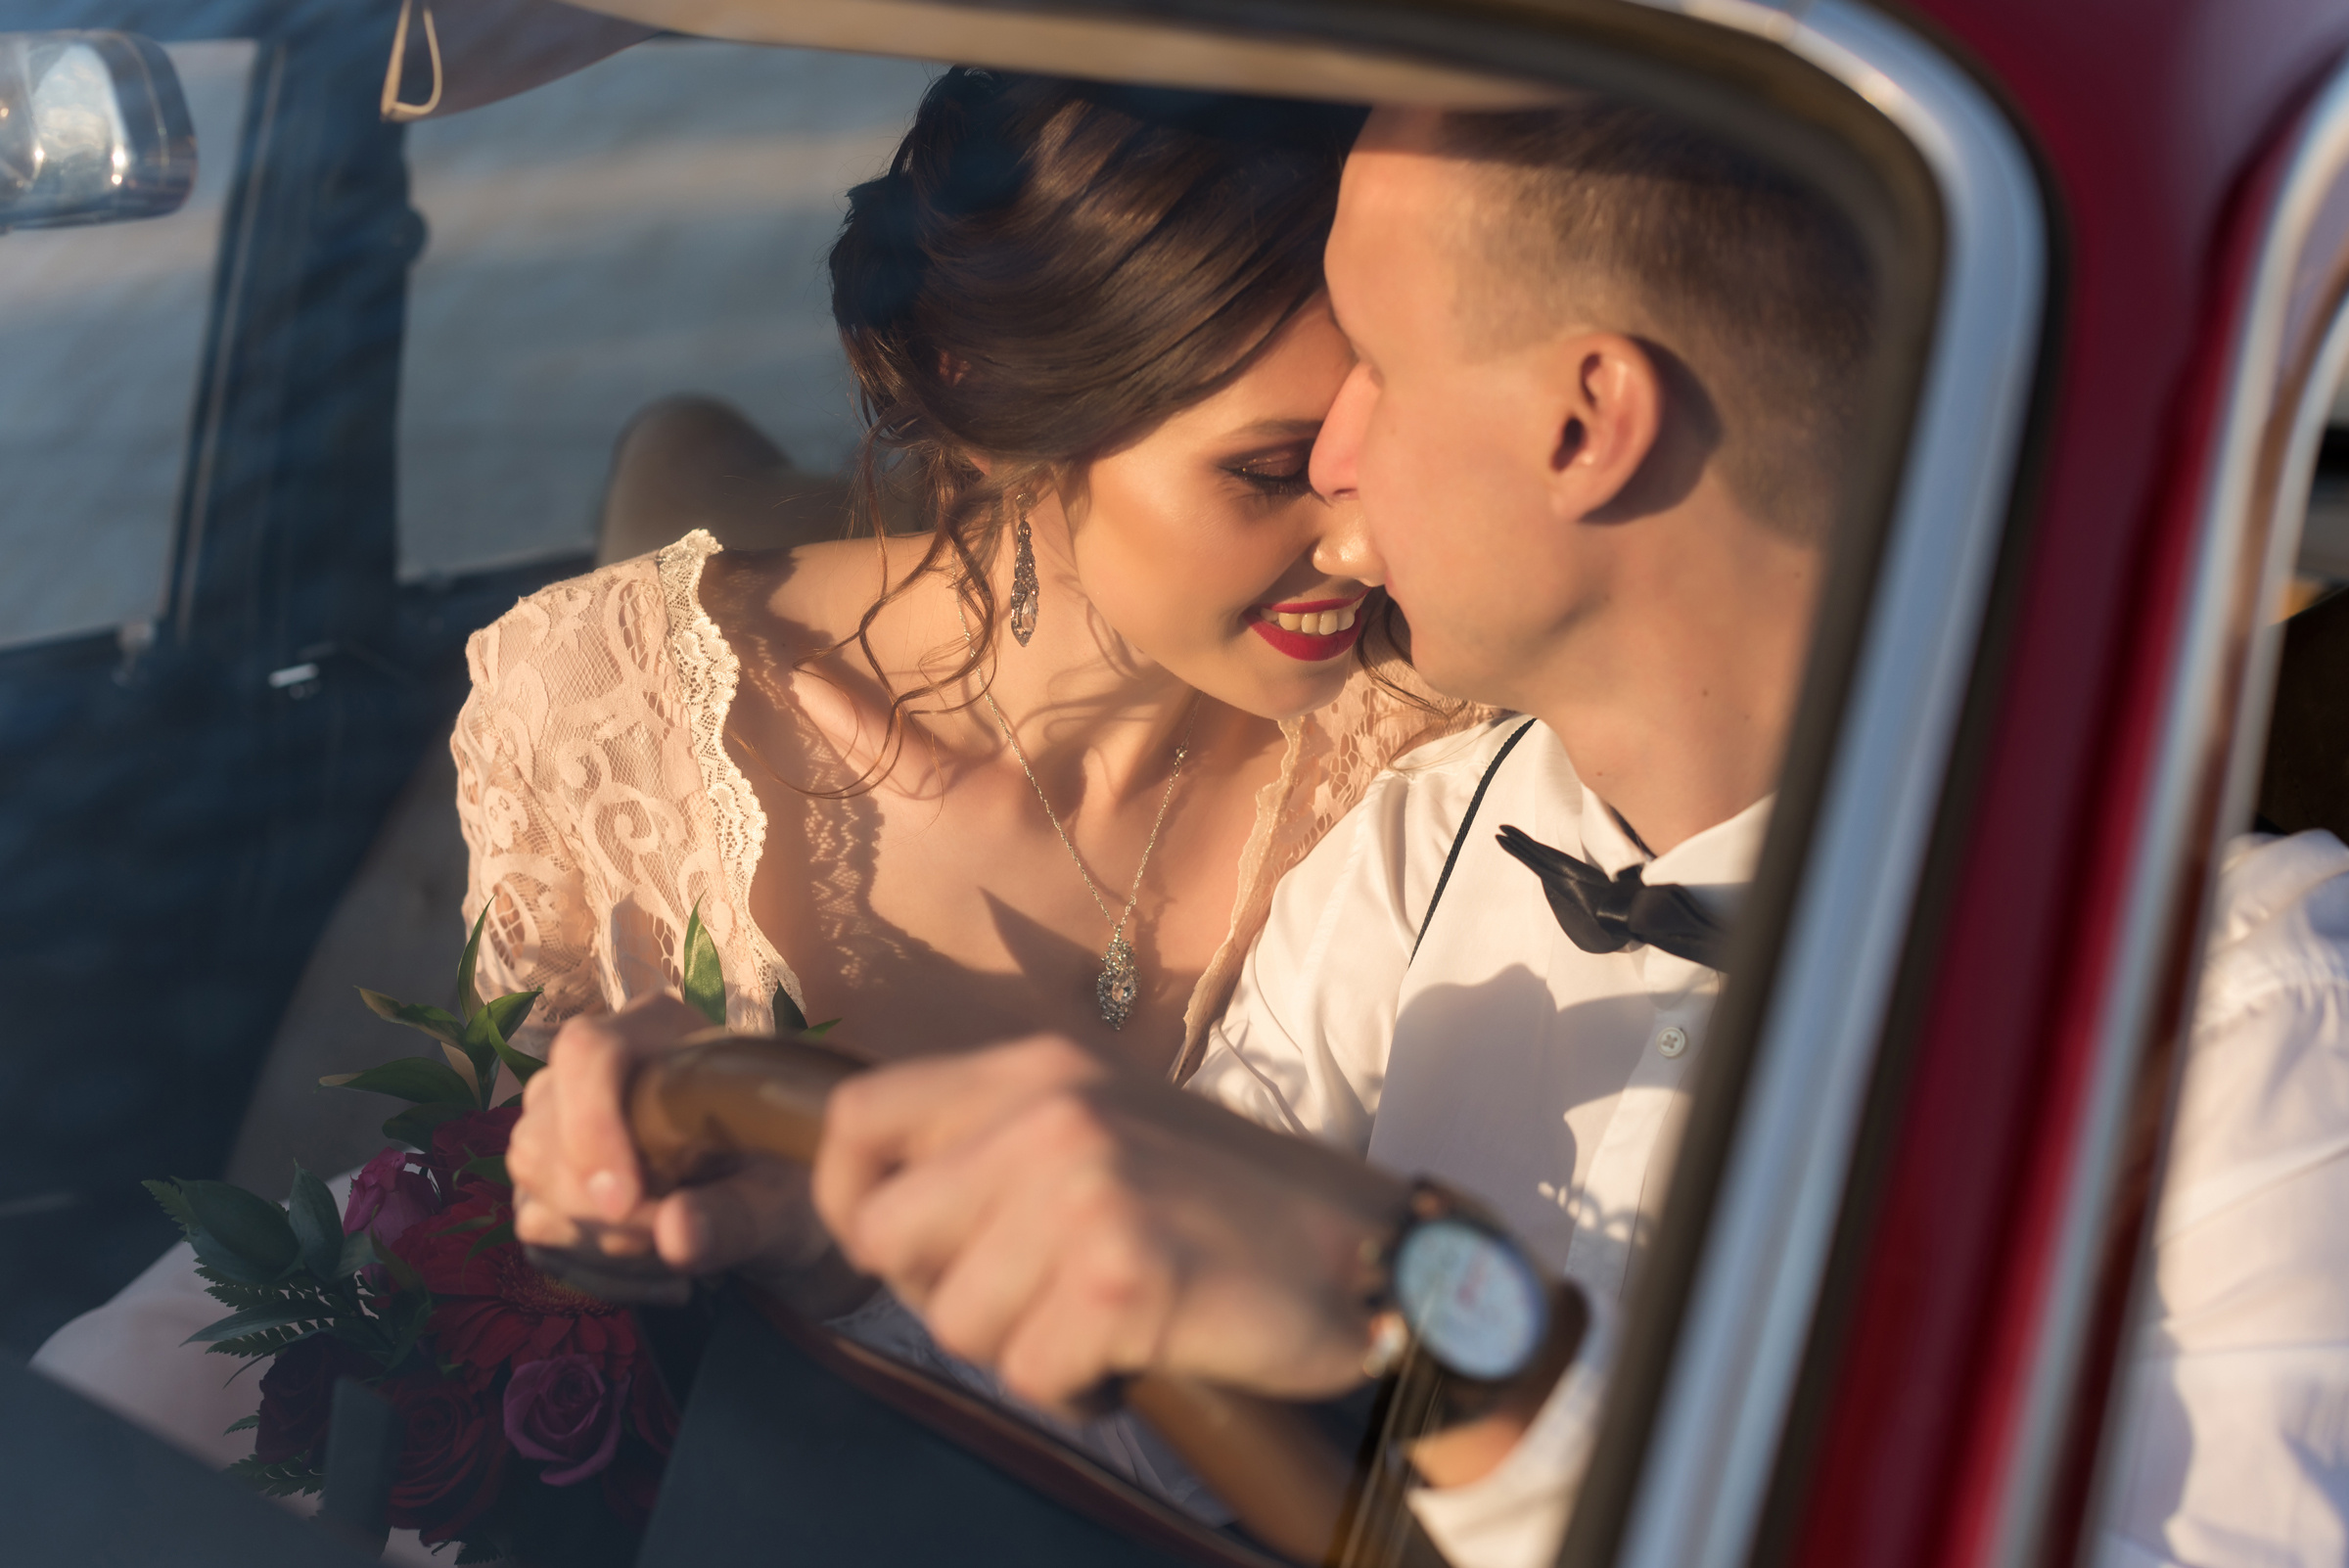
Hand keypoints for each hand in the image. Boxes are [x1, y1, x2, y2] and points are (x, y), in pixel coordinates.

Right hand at [508, 993, 844, 1304]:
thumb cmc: (784, 1178)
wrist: (774, 1203)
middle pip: (545, 1128)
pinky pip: (537, 1222)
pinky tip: (651, 1266)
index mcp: (661, 1031)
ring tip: (673, 1249)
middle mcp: (597, 1065)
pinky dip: (593, 1262)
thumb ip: (736, 1215)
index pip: (588, 1051)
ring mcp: (561, 1115)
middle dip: (600, 1207)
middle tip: (671, 1235)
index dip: (591, 1124)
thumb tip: (676, 1234)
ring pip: (533, 1177)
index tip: (624, 1202)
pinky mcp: (549, 1171)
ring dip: (600, 1238)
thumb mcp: (782, 1199)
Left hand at [811, 1034, 1397, 1410]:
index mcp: (1037, 1067)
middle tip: (1028, 1302)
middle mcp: (1049, 1113)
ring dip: (1020, 1351)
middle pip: (885, 1235)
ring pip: (953, 1322)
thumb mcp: (1110, 1120)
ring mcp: (1081, 1189)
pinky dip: (1078, 1389)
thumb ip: (1003, 1139)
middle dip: (942, 1294)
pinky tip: (1136, 1355)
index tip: (896, 1251)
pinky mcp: (1117, 1275)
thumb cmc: (1234, 1203)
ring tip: (1102, 1323)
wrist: (1371, 1252)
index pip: (858, 1118)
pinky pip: (1030, 1375)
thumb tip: (884, 1205)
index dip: (846, 1199)